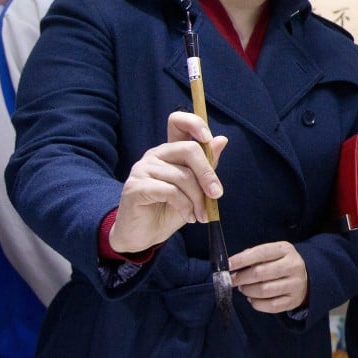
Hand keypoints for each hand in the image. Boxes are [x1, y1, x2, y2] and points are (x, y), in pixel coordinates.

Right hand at [110, 112, 227, 253]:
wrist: (145, 236)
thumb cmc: (170, 210)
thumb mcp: (195, 189)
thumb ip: (206, 166)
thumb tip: (222, 140)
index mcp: (170, 151)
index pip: (177, 121)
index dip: (194, 123)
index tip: (208, 139)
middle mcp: (155, 155)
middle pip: (188, 149)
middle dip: (207, 174)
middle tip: (216, 195)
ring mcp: (142, 169)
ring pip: (182, 176)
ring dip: (197, 199)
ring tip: (200, 215)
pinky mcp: (135, 187)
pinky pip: (170, 191)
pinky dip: (184, 206)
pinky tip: (188, 217)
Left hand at [229, 241, 307, 312]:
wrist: (307, 277)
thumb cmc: (282, 263)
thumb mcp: (273, 253)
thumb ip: (255, 255)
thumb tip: (234, 264)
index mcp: (285, 250)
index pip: (260, 253)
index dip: (241, 260)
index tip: (227, 266)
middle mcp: (293, 266)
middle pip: (260, 273)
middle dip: (241, 278)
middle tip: (233, 280)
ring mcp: (295, 285)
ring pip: (264, 291)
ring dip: (247, 291)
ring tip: (243, 288)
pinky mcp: (293, 301)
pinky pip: (270, 306)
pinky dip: (256, 303)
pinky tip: (252, 298)